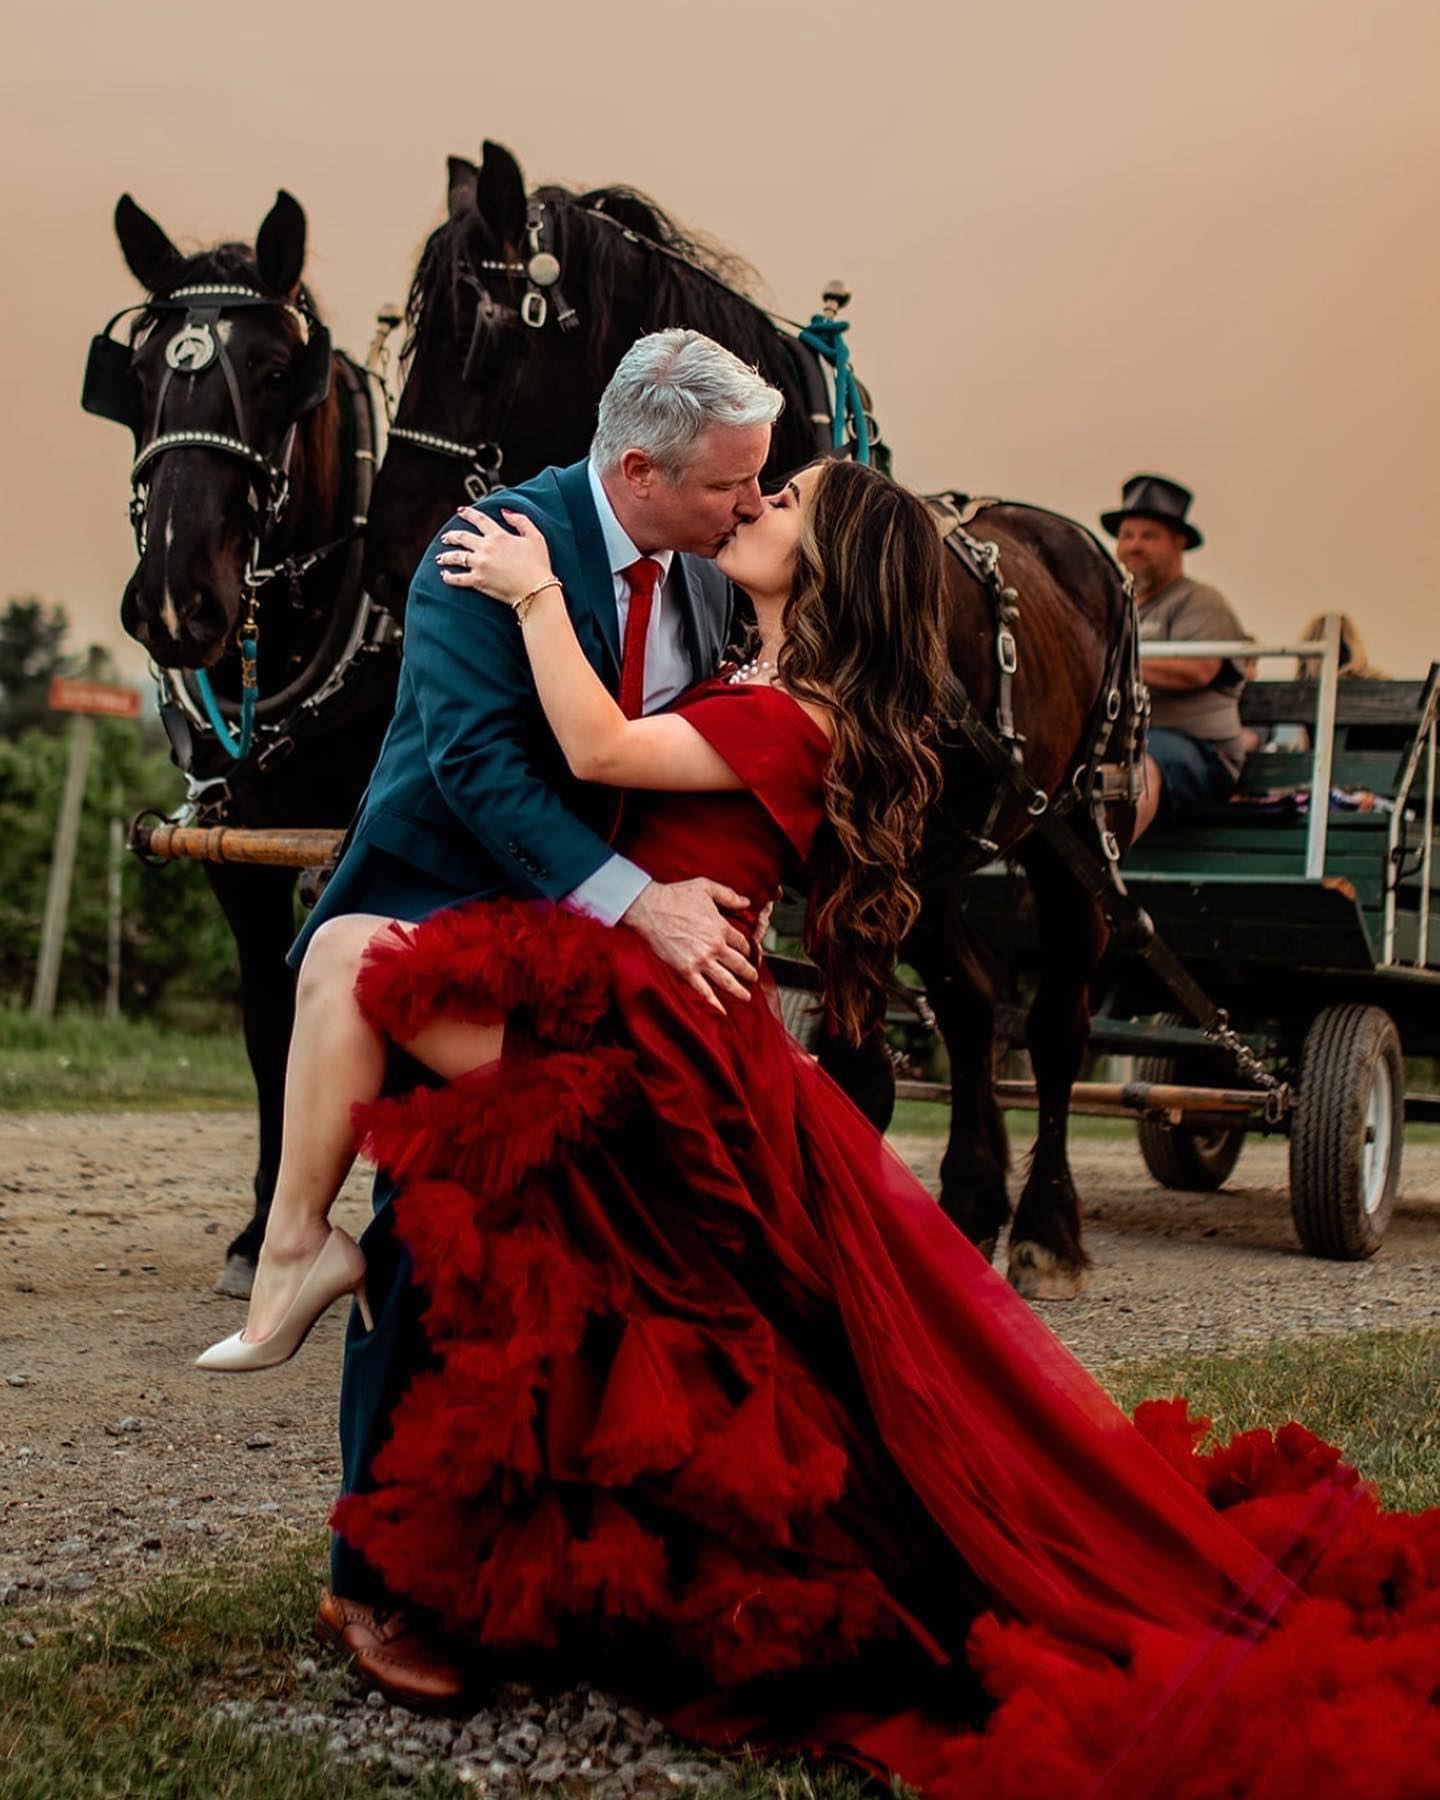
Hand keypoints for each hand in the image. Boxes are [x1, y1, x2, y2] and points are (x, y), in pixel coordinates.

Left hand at [437, 506, 554, 605]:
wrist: (536, 590)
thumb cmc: (538, 565)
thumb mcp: (535, 537)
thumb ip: (521, 521)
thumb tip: (505, 512)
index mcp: (499, 536)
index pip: (479, 519)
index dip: (468, 513)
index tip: (461, 511)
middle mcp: (486, 548)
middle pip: (462, 537)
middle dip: (451, 536)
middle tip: (446, 537)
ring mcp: (480, 564)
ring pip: (456, 557)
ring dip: (446, 556)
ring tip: (441, 558)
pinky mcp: (478, 581)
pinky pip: (458, 579)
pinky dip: (449, 577)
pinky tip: (445, 576)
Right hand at [623, 878, 756, 1013]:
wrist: (650, 909)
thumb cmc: (675, 896)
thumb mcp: (706, 887)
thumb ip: (728, 895)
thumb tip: (746, 902)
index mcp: (721, 928)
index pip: (742, 943)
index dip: (748, 949)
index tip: (750, 954)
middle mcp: (714, 946)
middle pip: (739, 964)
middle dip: (749, 972)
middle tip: (753, 978)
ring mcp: (700, 961)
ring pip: (726, 980)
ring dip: (739, 990)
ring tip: (746, 996)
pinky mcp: (685, 970)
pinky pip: (702, 990)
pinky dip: (713, 1002)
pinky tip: (722, 1010)